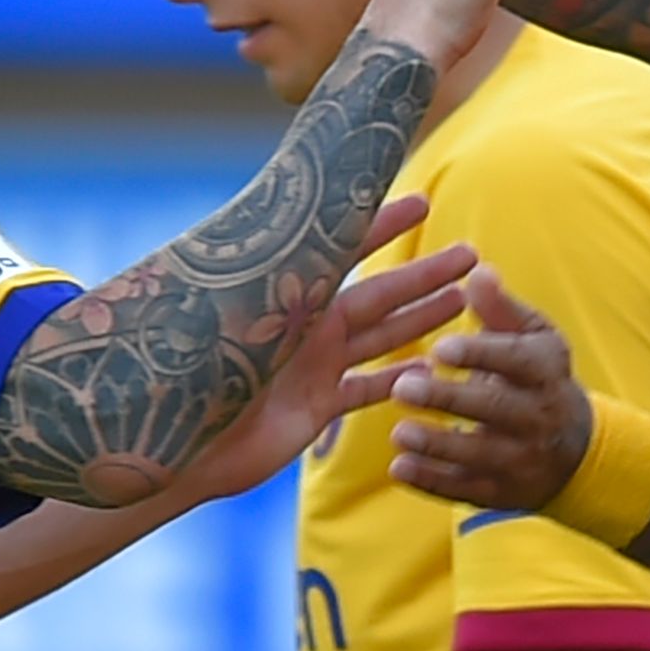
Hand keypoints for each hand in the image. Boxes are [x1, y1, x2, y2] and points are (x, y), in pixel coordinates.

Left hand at [183, 197, 475, 499]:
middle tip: (471, 255)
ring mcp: (312, 365)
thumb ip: (259, 279)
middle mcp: (305, 325)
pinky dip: (400, 380)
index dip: (381, 224)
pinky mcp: (315, 405)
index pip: (342, 248)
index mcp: (286, 295)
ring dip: (422, 319)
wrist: (179, 447)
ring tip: (464, 301)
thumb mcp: (231, 318)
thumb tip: (269, 218)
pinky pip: (367, 388)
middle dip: (423, 274)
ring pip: (381, 336)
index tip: (421, 203)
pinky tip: (433, 370)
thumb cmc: (193, 377)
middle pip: (378, 292)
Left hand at [386, 267, 597, 511]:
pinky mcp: (501, 492)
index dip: (479, 355)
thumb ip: (500, 309)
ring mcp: (521, 459)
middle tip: (402, 388)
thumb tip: (476, 272)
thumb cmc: (537, 378)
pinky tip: (399, 468)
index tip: (440, 349)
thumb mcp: (532, 338)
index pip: (515, 361)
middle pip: (495, 410)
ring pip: (479, 455)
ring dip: (438, 445)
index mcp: (544, 370)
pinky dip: (431, 482)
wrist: (574, 450)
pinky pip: (465, 490)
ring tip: (399, 432)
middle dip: (448, 400)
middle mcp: (538, 417)